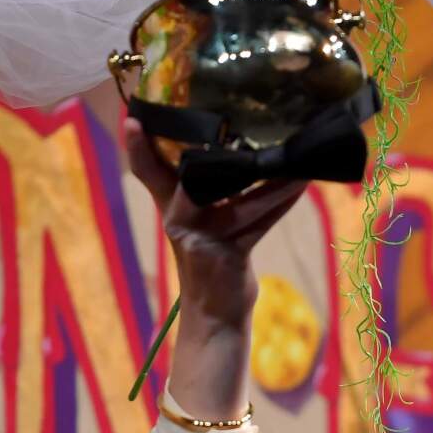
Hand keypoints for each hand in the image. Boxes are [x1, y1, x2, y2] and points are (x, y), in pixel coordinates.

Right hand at [124, 122, 305, 327]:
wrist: (214, 314)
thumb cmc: (212, 260)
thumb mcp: (199, 222)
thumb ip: (207, 189)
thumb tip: (242, 148)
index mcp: (169, 205)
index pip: (147, 170)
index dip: (138, 146)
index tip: (133, 118)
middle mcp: (179, 218)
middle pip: (188, 177)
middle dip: (207, 149)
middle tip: (234, 119)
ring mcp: (201, 237)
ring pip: (238, 199)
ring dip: (270, 177)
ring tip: (292, 155)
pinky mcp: (226, 254)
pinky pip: (259, 221)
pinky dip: (281, 200)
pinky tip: (299, 182)